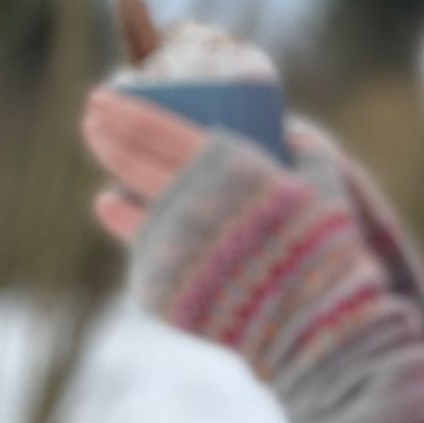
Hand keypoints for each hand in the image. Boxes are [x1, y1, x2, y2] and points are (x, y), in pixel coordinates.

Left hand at [81, 103, 423, 422]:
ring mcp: (171, 250)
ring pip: (124, 212)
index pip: (154, 128)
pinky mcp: (164, 290)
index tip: (103, 98)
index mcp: (225, 170)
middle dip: (104, 136)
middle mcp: (188, 204)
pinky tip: (136, 238)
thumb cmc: (328, 248)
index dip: (123, 110)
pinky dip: (142, 243)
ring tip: (110, 194)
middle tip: (95, 122)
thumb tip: (291, 131)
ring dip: (113, 198)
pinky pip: (147, 259)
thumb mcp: (328, 187)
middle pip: (130, 162)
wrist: (317, 324)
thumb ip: (308, 151)